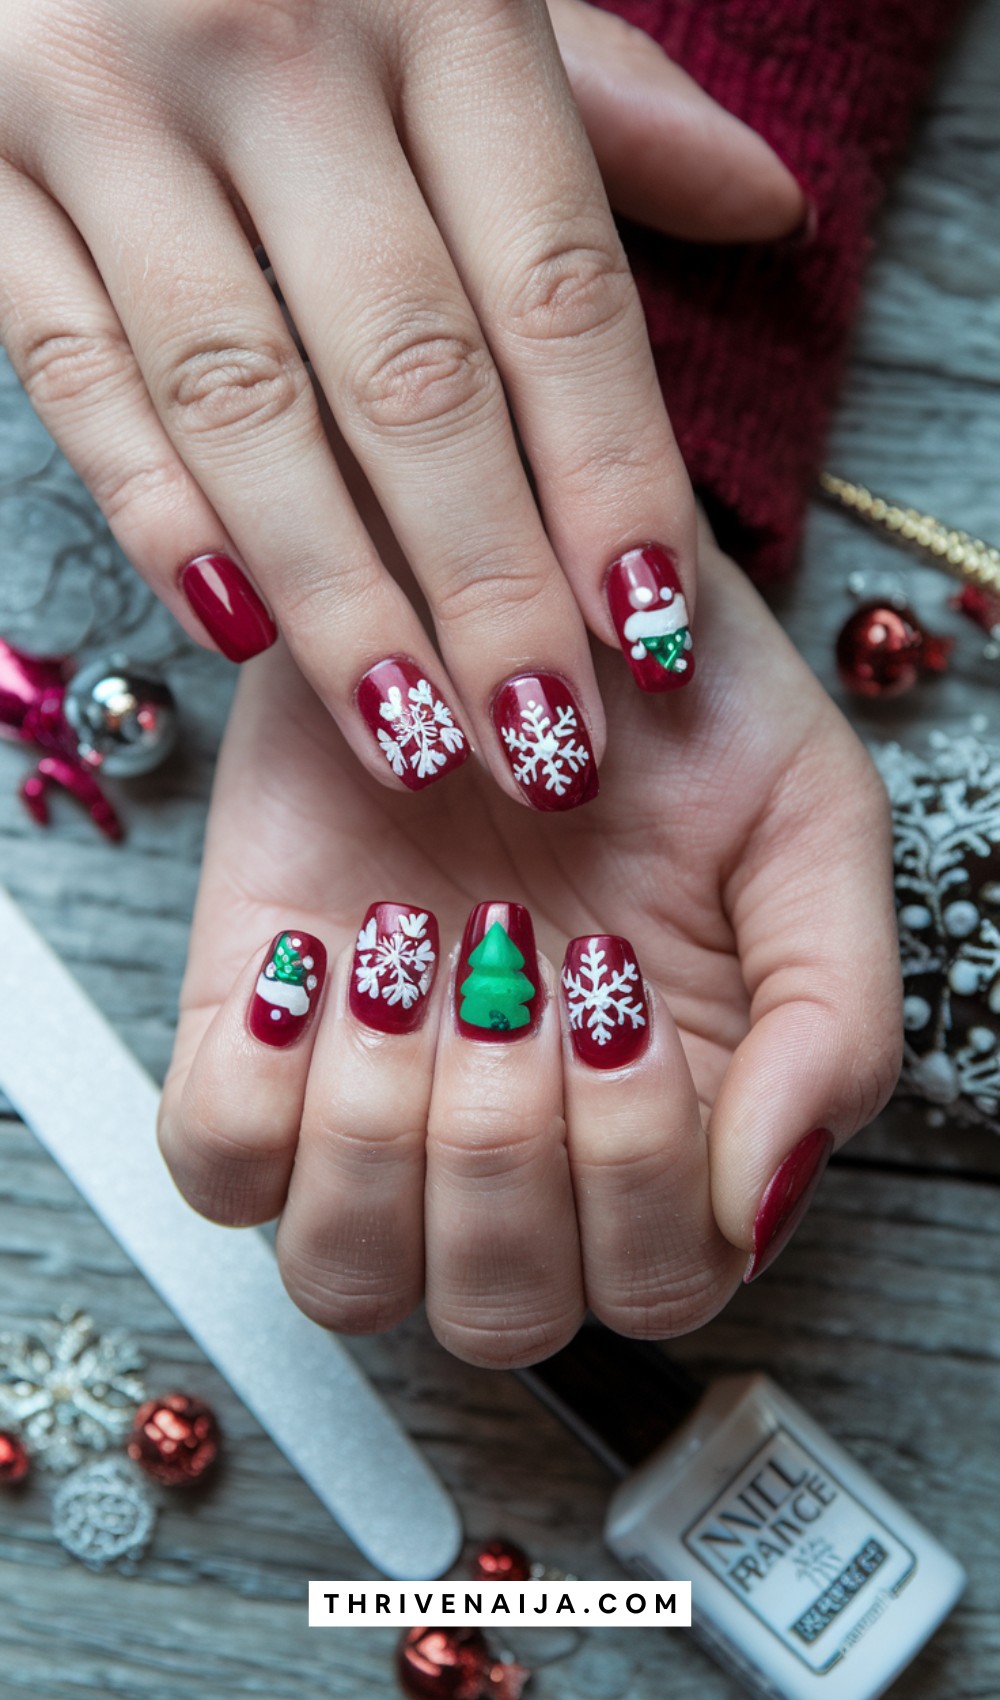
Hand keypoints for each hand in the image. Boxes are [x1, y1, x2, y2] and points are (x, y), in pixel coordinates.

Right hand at [0, 0, 801, 814]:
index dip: (616, 482)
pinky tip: (240, 634)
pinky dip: (160, 513)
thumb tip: (765, 205)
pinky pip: (75, 375)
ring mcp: (106, 102)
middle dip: (492, 589)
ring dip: (340, 600)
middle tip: (546, 747)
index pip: (560, 293)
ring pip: (247, 406)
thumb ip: (600, 93)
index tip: (655, 641)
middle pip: (416, 378)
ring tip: (414, 740)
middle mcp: (275, 42)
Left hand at [158, 515, 900, 1367]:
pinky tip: (315, 961)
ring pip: (346, 1276)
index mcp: (670, 1128)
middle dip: (504, 1142)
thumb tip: (758, 1200)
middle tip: (516, 951)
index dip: (634, 1166)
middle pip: (498, 1309)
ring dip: (382, 1124)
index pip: (655, 1283)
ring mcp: (373, 1105)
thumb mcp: (806, 827)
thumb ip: (833, 1019)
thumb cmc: (671, 712)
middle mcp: (519, 1148)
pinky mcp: (252, 1039)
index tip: (617, 975)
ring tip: (412, 944)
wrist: (509, 575)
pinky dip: (255, 1091)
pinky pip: (216, 1165)